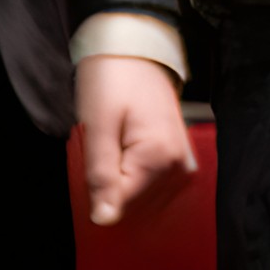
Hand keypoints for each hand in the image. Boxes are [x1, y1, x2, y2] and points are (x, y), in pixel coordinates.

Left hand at [74, 56, 196, 226]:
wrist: (134, 50)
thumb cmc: (113, 80)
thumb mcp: (97, 127)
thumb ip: (102, 175)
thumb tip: (104, 219)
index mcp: (160, 159)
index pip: (121, 201)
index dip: (95, 185)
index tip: (90, 157)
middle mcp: (178, 164)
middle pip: (133, 197)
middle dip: (109, 182)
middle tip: (100, 144)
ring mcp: (180, 159)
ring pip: (140, 189)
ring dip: (119, 176)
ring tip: (111, 141)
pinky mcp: (175, 153)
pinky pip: (150, 178)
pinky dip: (131, 172)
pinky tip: (122, 151)